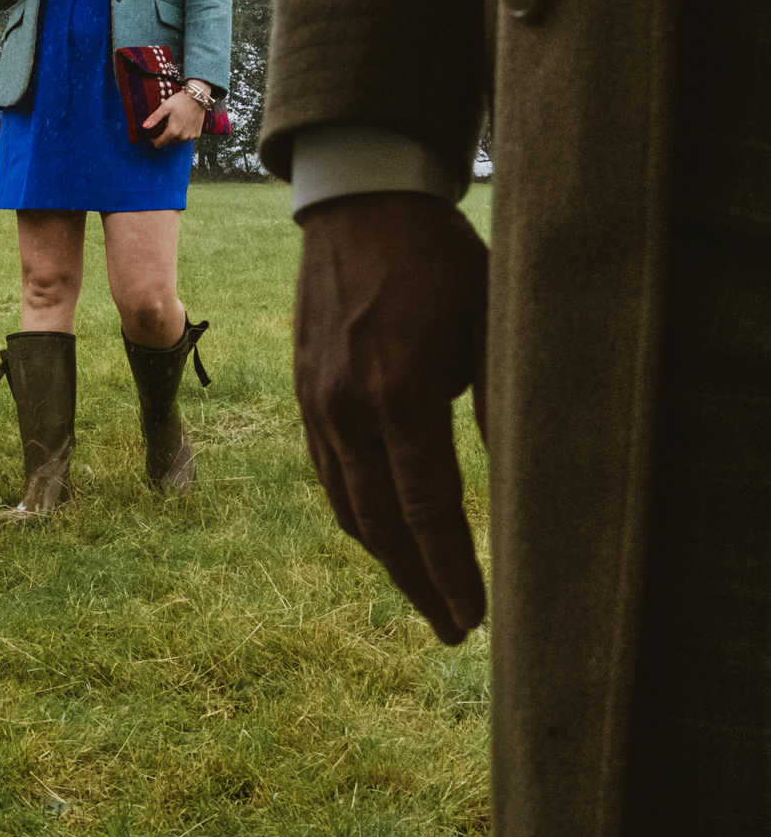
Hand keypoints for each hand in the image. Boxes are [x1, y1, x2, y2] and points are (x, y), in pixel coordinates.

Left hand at [142, 89, 207, 147]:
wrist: (198, 97)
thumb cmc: (180, 100)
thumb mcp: (165, 107)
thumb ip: (154, 118)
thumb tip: (144, 127)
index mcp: (173, 131)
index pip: (158, 144)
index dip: (153, 139)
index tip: (152, 133)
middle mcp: (183, 137)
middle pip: (167, 142)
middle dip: (164, 135)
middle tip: (165, 122)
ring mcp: (191, 136)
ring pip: (177, 140)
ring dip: (173, 134)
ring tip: (174, 121)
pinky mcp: (197, 134)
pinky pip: (185, 137)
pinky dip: (182, 132)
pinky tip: (183, 122)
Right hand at [295, 191, 489, 644]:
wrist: (357, 206)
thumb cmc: (437, 259)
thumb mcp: (490, 320)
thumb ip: (504, 397)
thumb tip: (532, 473)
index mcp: (397, 392)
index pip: (425, 507)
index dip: (450, 570)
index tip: (475, 618)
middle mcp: (346, 408)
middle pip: (379, 524)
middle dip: (419, 583)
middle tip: (454, 629)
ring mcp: (317, 403)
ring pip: (347, 505)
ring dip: (385, 557)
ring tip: (423, 593)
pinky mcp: (305, 393)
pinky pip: (328, 473)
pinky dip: (355, 514)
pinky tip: (379, 531)